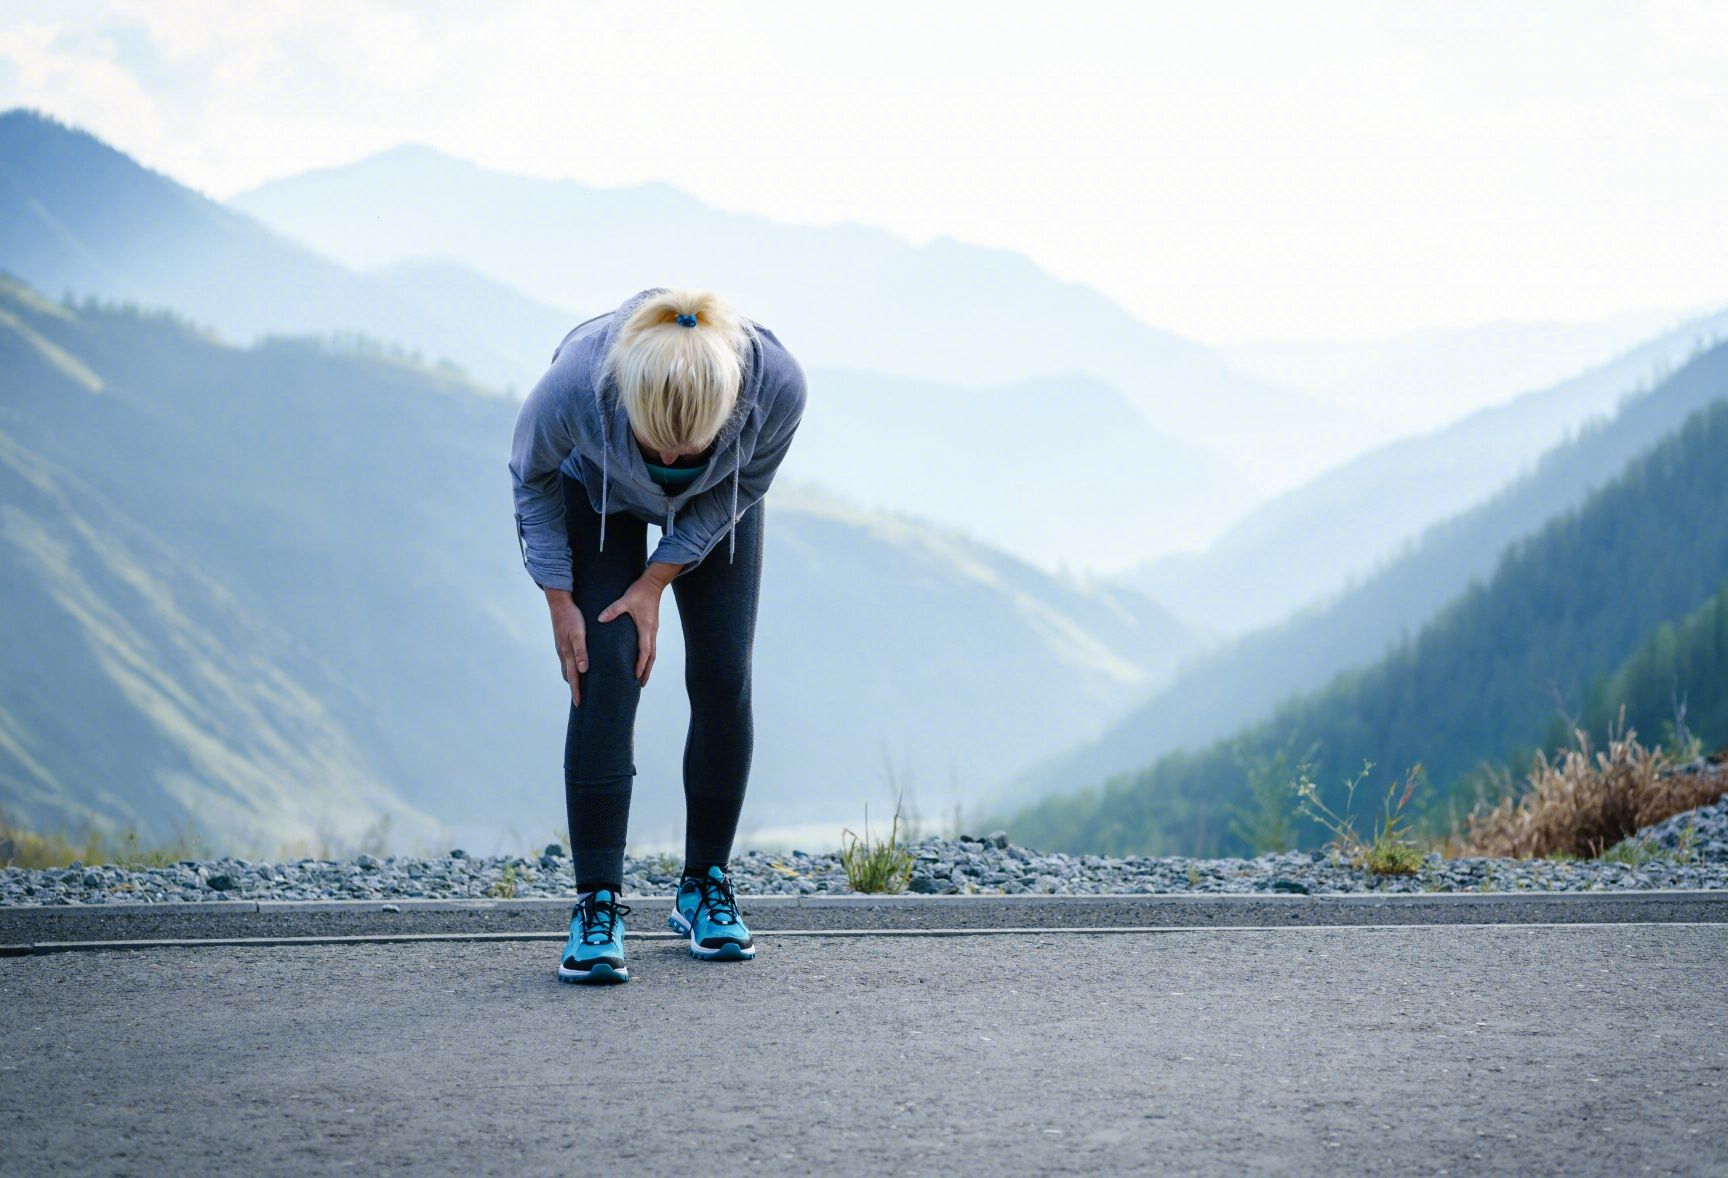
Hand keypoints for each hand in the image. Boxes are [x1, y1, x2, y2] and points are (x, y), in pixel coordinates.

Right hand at [543, 589, 587, 705]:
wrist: (559, 603)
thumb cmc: (572, 617)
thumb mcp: (579, 633)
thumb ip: (581, 651)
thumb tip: (583, 670)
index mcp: (567, 653)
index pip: (573, 677)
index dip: (576, 691)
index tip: (578, 704)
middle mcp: (562, 653)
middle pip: (568, 676)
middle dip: (574, 688)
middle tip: (580, 700)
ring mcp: (561, 648)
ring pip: (567, 668)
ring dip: (573, 678)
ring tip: (581, 687)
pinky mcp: (562, 643)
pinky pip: (567, 660)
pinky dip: (573, 668)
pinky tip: (579, 667)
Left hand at [598, 562, 682, 685]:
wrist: (653, 584)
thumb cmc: (639, 592)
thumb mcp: (625, 600)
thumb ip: (612, 610)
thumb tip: (600, 619)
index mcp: (645, 627)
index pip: (644, 651)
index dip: (641, 664)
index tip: (636, 676)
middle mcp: (651, 631)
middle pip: (651, 656)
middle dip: (646, 671)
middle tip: (641, 684)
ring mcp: (653, 630)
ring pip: (653, 652)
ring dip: (648, 665)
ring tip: (642, 678)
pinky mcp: (651, 627)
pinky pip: (651, 646)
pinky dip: (648, 657)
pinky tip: (642, 661)